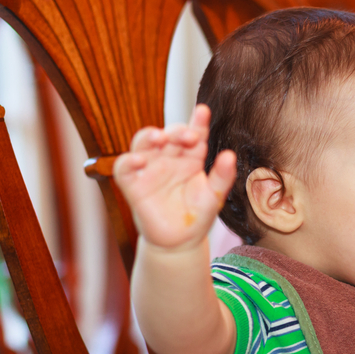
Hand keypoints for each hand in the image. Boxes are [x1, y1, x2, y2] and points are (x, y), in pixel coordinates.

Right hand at [114, 105, 235, 250]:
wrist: (181, 242)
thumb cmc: (198, 214)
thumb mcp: (214, 195)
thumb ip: (222, 176)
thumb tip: (230, 155)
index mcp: (190, 158)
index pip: (194, 134)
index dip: (198, 122)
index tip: (203, 111)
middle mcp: (169, 159)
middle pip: (168, 135)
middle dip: (176, 131)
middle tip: (189, 136)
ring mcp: (150, 169)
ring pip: (143, 143)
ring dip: (149, 136)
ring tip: (161, 138)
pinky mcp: (134, 185)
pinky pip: (124, 169)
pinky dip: (128, 161)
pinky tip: (139, 160)